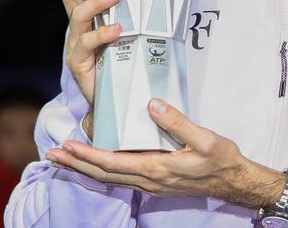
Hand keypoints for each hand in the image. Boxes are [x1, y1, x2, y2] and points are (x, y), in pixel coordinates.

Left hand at [45, 98, 285, 208]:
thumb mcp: (205, 138)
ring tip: (64, 159)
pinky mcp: (155, 181)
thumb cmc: (222, 160)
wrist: (235, 182)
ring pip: (109, 178)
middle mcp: (148, 180)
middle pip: (103, 174)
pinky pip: (121, 178)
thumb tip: (151, 104)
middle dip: (76, 164)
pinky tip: (95, 163)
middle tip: (52, 154)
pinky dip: (102, 170)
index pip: (113, 162)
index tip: (68, 145)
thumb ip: (177, 121)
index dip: (88, 155)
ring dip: (85, 168)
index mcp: (157, 168)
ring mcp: (150, 184)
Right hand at [60, 0, 124, 106]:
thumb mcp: (126, 31)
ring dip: (98, 2)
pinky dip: (102, 34)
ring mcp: (75, 44)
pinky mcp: (79, 62)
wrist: (112, 98)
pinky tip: (117, 29)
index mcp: (85, 16)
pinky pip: (87, 44)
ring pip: (78, 16)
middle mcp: (76, 27)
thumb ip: (130, 13)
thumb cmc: (121, 60)